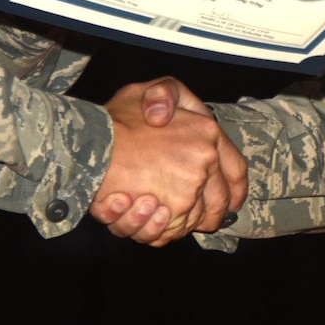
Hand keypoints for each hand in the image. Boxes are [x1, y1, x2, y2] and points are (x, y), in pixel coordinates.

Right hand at [91, 79, 247, 239]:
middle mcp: (204, 163)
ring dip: (174, 221)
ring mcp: (188, 191)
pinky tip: (139, 215)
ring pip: (192, 220)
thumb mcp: (147, 91)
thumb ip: (168, 95)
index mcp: (208, 133)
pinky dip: (156, 231)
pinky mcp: (168, 214)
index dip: (236, 188)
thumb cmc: (115, 119)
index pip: (236, 168)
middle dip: (208, 213)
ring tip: (150, 208)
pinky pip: (170, 233)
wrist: (88, 146)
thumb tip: (166, 116)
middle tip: (191, 214)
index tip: (233, 200)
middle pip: (218, 202)